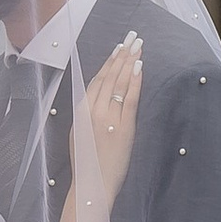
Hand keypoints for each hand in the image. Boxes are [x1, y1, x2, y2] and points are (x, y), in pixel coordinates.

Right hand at [81, 34, 143, 206]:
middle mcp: (93, 111)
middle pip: (109, 76)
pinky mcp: (122, 127)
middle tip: (132, 37)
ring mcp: (108, 118)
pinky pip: (129, 99)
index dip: (109, 62)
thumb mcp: (80, 133)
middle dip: (122, 54)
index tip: (118, 47)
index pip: (97, 79)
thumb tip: (99, 97)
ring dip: (129, 62)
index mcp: (81, 111)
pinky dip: (134, 82)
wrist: (92, 184)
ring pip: (119, 83)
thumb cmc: (86, 162)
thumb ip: (88, 114)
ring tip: (137, 46)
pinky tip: (140, 68)